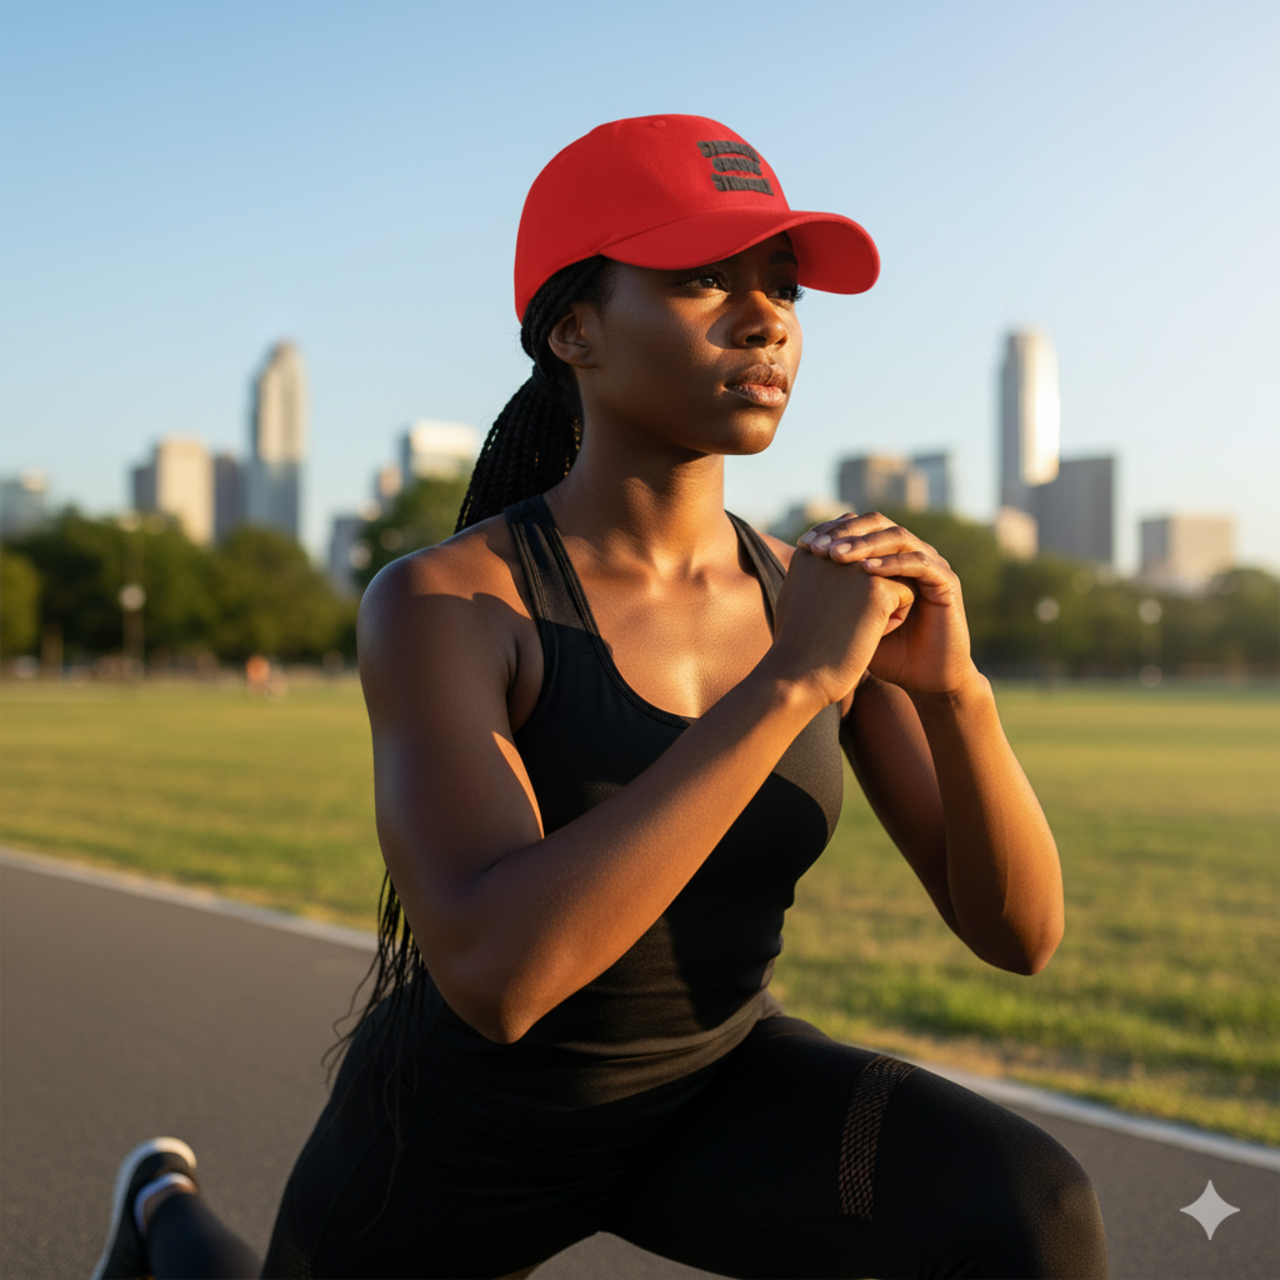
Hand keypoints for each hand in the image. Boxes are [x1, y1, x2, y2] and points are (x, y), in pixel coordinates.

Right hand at [769, 530, 915, 707]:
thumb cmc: (795, 646)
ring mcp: (855, 566)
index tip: (830, 615)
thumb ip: (815, 571)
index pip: (854, 556)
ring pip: (894, 578)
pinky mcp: (877, 587)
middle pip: (876, 565)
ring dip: (883, 606)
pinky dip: (893, 620)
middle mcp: (833, 549)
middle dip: (868, 596)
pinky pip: (907, 595)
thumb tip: (828, 558)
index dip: (851, 590)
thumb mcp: (798, 596)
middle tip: (841, 625)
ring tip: (853, 629)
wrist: (797, 677)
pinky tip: (867, 636)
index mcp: (811, 550)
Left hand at [798, 512, 976, 694]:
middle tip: (818, 547)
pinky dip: (892, 564)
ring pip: (898, 538)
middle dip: (846, 533)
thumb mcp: (850, 619)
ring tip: (837, 556)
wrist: (924, 680)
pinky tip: (866, 572)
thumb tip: (794, 570)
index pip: (858, 528)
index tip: (802, 545)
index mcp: (888, 557)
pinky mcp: (947, 582)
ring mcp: (931, 565)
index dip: (831, 532)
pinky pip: (919, 564)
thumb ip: (831, 592)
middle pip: (877, 524)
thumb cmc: (885, 652)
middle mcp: (910, 555)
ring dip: (865, 544)